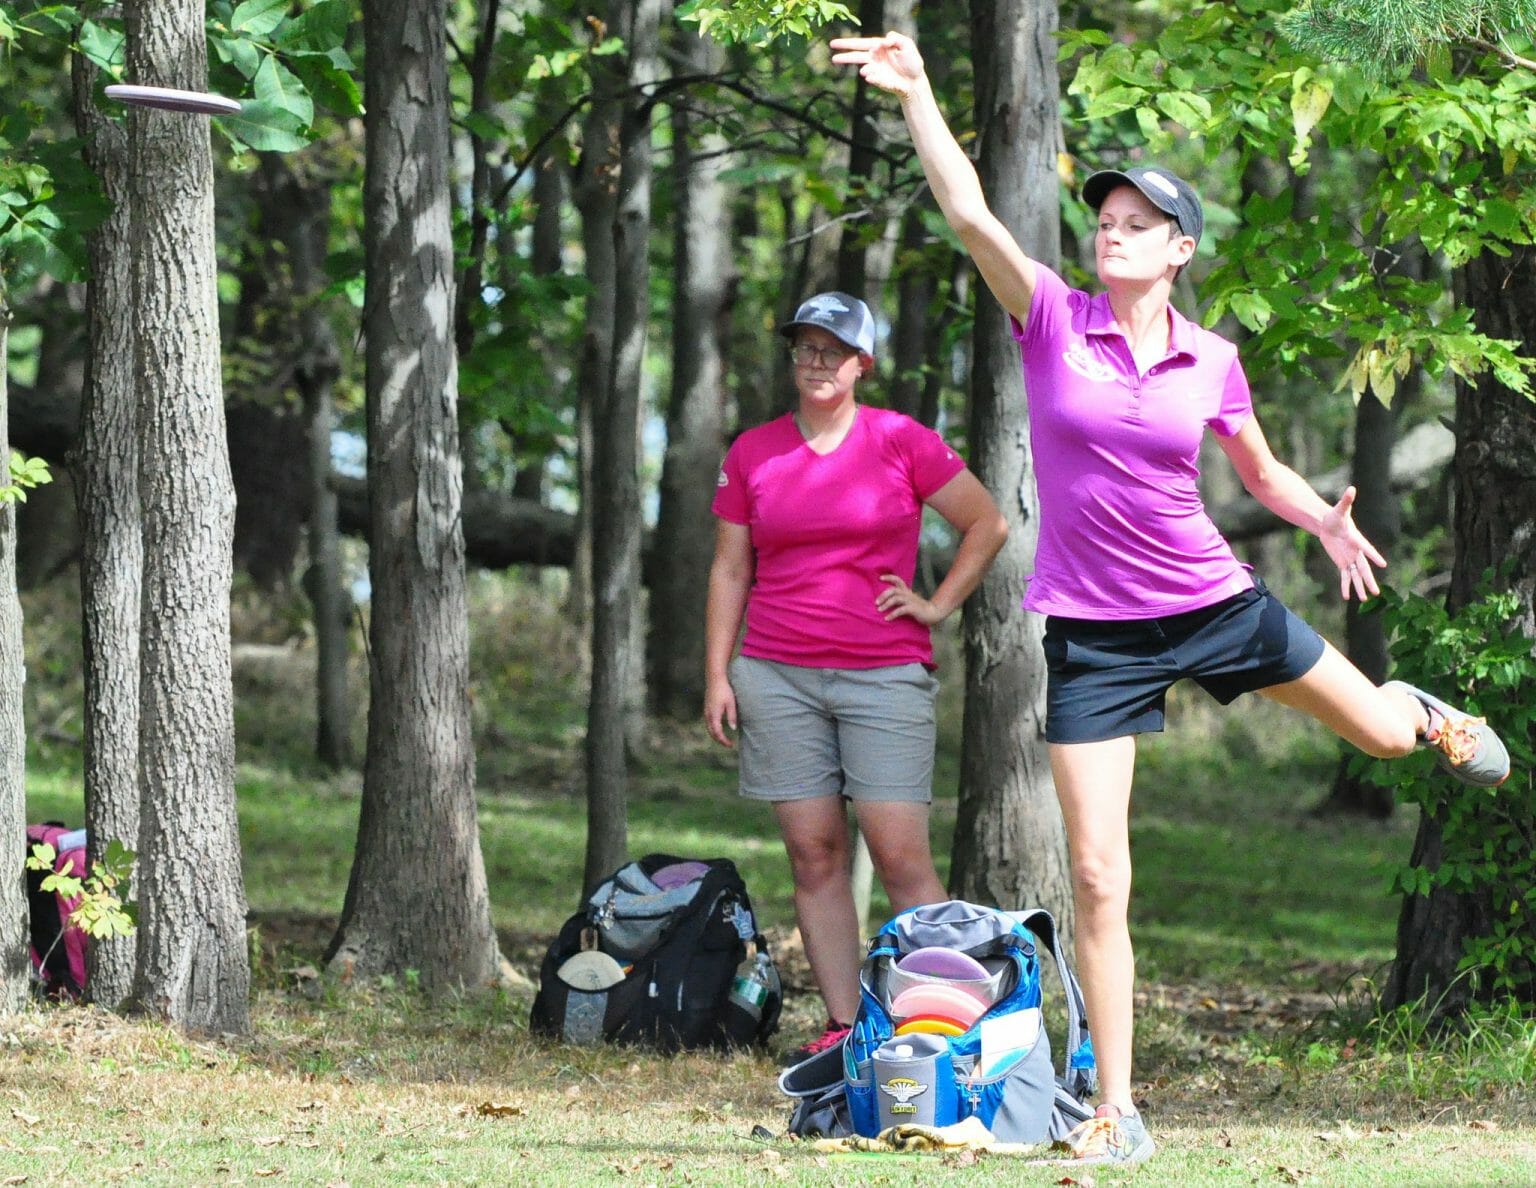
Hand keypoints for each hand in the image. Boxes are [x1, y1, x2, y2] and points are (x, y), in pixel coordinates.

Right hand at [704, 676, 737, 747]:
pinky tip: (719, 728)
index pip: (718, 733)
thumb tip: (733, 729)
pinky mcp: (706, 708)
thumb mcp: (731, 703)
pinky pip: (708, 723)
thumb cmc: (725, 690)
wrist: (715, 678)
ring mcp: (706, 711)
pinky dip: (713, 729)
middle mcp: (708, 715)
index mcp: (714, 715)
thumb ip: (732, 717)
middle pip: (712, 733)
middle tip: (729, 744)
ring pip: (709, 728)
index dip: (724, 741)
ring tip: (724, 738)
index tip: (731, 745)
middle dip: (720, 740)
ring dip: (716, 735)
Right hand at [830, 32, 925, 98]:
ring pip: (864, 69)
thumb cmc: (912, 61)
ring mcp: (875, 71)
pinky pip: (873, 79)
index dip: (847, 43)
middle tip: (832, 58)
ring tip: (865, 71)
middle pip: (856, 56)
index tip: (834, 44)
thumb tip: (884, 40)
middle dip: (844, 57)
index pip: (860, 43)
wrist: (915, 81)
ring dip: (865, 70)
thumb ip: (896, 38)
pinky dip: (872, 78)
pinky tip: (870, 77)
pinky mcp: (878, 81)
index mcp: (878, 47)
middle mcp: (874, 59)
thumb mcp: (907, 44)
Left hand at [876, 574, 943, 624]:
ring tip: (879, 610)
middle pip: (893, 590)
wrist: (933, 613)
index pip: (898, 580)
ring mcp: (911, 601)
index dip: (889, 577)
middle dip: (883, 595)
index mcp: (907, 591)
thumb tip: (885, 601)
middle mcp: (908, 594)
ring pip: (896, 599)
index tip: (880, 578)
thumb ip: (900, 598)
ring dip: (886, 604)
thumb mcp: (909, 600)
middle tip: (876, 602)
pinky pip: (900, 610)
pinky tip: (887, 618)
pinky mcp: (913, 609)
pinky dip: (892, 614)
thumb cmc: (919, 608)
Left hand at [1319, 486, 1386, 600]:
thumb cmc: (1336, 515)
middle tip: (1377, 592)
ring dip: (1360, 587)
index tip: (1383, 564)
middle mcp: (1356, 552)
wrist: (1329, 523)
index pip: (1366, 549)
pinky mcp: (1342, 562)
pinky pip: (1345, 576)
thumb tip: (1351, 489)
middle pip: (1364, 568)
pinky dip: (1346, 586)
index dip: (1374, 556)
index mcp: (1357, 539)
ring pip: (1356, 575)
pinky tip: (1347, 596)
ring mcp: (1350, 558)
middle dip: (1369, 580)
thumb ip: (1346, 500)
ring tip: (1365, 599)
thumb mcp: (1339, 509)